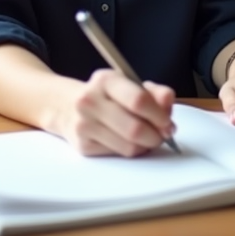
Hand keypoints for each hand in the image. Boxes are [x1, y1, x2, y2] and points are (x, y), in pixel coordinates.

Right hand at [53, 69, 176, 156]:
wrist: (66, 106)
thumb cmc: (105, 95)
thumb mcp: (128, 84)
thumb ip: (154, 92)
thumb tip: (168, 100)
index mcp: (105, 80)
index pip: (138, 100)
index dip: (159, 115)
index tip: (168, 121)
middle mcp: (90, 101)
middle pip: (135, 128)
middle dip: (157, 135)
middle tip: (164, 134)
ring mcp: (84, 125)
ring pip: (129, 147)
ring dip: (146, 146)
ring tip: (148, 138)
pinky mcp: (82, 145)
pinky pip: (118, 154)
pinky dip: (131, 151)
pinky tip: (130, 141)